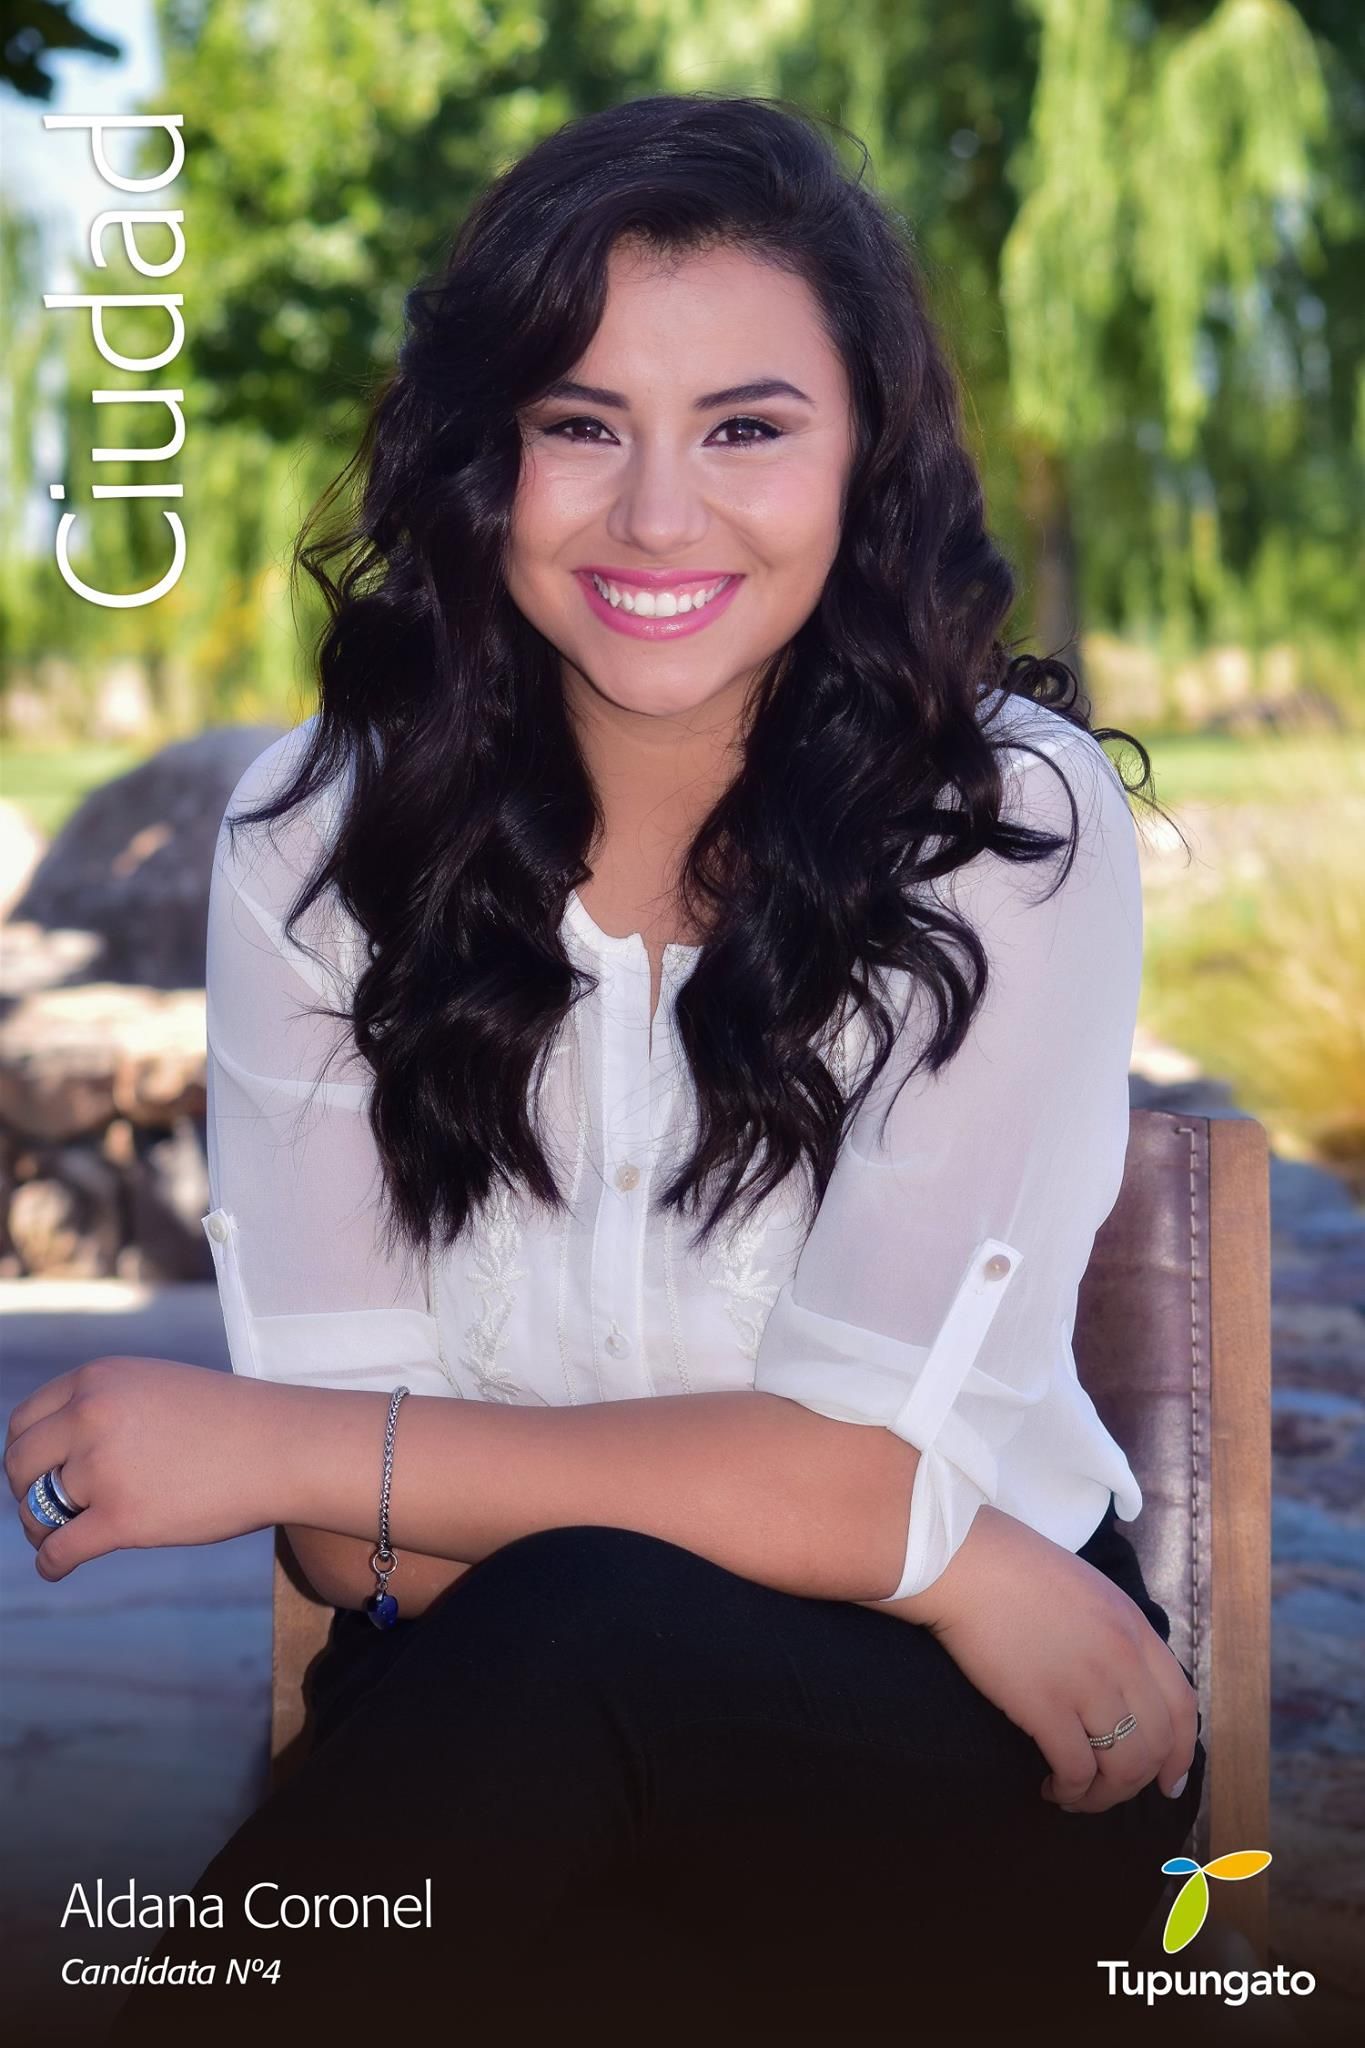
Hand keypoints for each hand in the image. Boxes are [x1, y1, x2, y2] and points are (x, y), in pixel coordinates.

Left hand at [5, 1356, 285, 1579]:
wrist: (283, 1447)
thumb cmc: (227, 1422)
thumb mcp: (155, 1388)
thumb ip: (104, 1407)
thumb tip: (52, 1454)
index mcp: (98, 1380)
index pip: (25, 1421)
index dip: (26, 1453)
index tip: (39, 1474)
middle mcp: (92, 1416)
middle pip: (19, 1464)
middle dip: (26, 1492)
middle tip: (47, 1509)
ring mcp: (105, 1467)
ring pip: (35, 1511)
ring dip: (41, 1529)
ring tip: (60, 1537)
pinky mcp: (122, 1517)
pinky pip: (59, 1549)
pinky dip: (51, 1563)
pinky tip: (57, 1568)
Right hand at [876, 1504, 1198, 1813]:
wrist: (964, 1560)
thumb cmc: (1014, 1567)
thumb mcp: (1087, 1591)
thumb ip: (1113, 1633)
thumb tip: (1118, 1683)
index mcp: (1134, 1627)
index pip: (1182, 1705)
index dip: (1181, 1754)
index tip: (1168, 1783)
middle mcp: (1122, 1659)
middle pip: (1156, 1744)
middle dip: (1136, 1782)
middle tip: (1106, 1790)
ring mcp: (1086, 1683)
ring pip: (1122, 1766)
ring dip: (1102, 1795)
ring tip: (1075, 1795)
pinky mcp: (1045, 1705)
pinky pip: (1076, 1769)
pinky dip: (1069, 1790)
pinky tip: (1050, 1786)